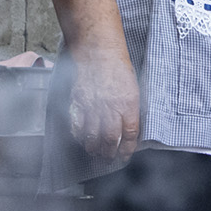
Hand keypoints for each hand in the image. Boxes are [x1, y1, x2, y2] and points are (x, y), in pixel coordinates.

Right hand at [69, 49, 140, 165]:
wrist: (98, 53)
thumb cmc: (118, 69)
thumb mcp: (133, 90)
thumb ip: (131, 110)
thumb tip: (130, 129)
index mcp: (128, 105)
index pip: (130, 135)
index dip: (128, 149)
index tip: (125, 155)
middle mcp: (110, 109)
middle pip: (110, 140)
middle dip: (109, 153)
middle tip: (109, 158)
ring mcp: (93, 107)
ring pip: (92, 136)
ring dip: (94, 148)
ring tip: (95, 151)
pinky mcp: (78, 103)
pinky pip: (77, 126)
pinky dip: (79, 136)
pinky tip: (82, 139)